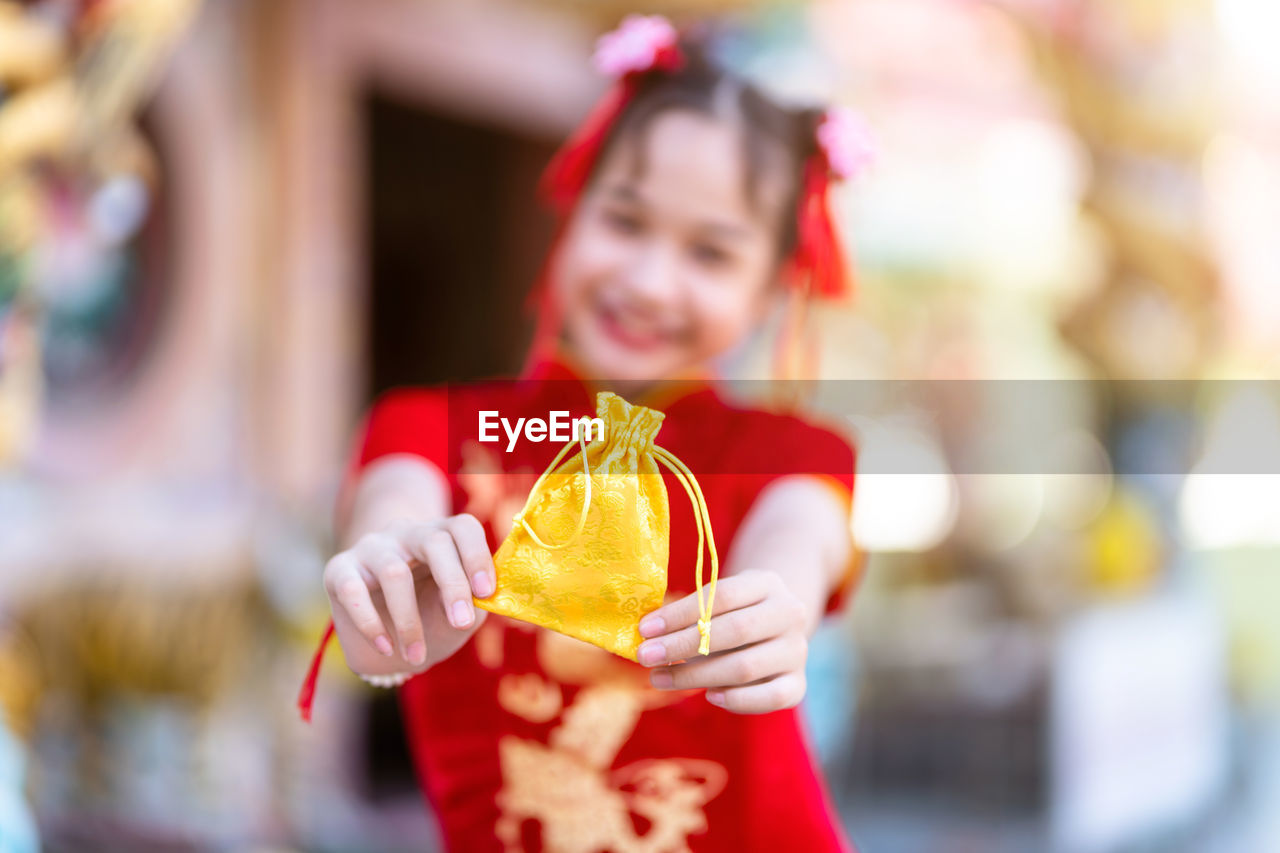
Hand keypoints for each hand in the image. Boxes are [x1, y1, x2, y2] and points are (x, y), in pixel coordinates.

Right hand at [324, 515, 494, 672]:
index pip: (463, 528)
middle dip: (452, 584)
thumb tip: (481, 598)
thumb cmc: (430, 618)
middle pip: (434, 542)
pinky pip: (354, 591)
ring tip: (416, 657)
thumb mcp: (459, 613)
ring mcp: (371, 548)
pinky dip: (371, 624)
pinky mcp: (339, 569)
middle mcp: (407, 533)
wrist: (386, 643)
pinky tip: (385, 647)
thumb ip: (474, 602)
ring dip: (409, 621)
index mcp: (442, 536)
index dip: (477, 556)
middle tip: (461, 623)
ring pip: (394, 572)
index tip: (485, 592)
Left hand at [636, 569, 810, 713]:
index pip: (722, 596)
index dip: (680, 613)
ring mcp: (797, 650)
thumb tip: (648, 635)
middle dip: (682, 646)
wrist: (777, 627)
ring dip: (696, 676)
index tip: (645, 629)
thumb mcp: (719, 601)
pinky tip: (709, 696)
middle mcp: (790, 614)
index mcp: (767, 583)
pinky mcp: (798, 684)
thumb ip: (693, 614)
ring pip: (745, 667)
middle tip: (646, 657)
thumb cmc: (734, 613)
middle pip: (733, 631)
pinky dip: (737, 700)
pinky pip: (768, 698)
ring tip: (660, 678)